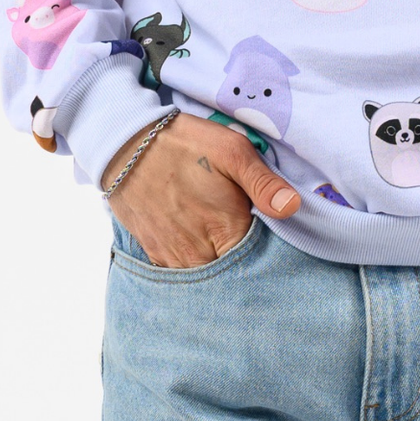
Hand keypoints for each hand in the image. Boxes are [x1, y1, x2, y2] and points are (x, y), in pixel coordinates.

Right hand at [104, 112, 301, 268]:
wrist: (126, 144)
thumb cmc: (186, 144)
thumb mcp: (232, 150)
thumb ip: (264, 183)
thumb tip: (293, 207)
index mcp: (225, 231)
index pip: (257, 262)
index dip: (267, 253)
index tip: (270, 240)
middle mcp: (198, 253)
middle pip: (231, 273)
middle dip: (242, 262)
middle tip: (247, 240)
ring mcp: (173, 257)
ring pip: (206, 276)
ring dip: (217, 265)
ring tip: (222, 242)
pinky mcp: (155, 253)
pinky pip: (180, 272)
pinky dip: (193, 265)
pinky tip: (199, 245)